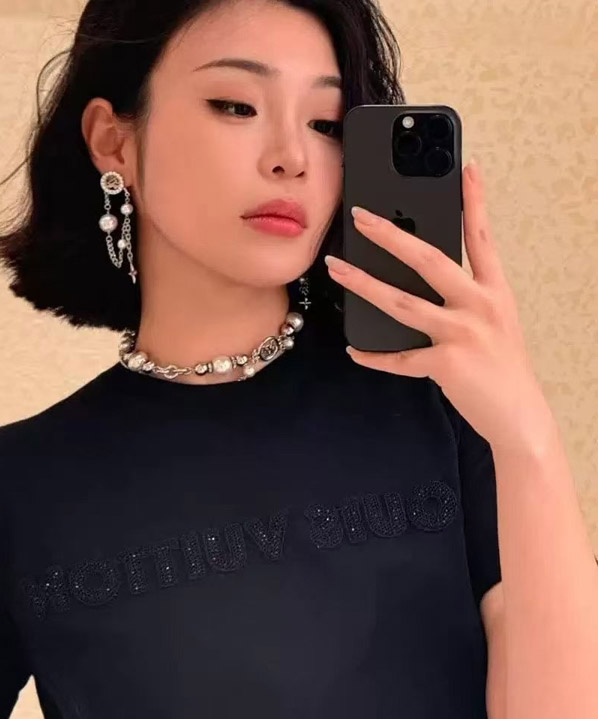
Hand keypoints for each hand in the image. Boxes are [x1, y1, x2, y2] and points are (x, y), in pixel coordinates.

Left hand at [324, 158, 551, 449]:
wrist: (518, 414)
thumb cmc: (502, 366)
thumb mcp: (494, 321)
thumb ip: (466, 297)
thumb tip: (424, 279)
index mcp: (493, 291)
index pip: (481, 237)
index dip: (474, 201)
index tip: (466, 168)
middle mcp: (479, 305)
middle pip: (429, 259)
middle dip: (391, 235)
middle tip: (361, 216)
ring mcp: (462, 333)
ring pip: (402, 302)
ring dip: (364, 284)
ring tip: (337, 269)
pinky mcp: (447, 363)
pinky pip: (399, 358)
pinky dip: (374, 356)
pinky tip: (355, 350)